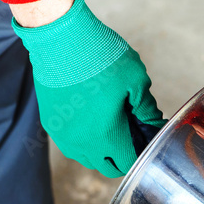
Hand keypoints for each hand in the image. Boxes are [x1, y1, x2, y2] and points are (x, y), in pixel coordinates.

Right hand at [12, 0, 165, 176]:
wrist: (59, 37)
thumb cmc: (99, 56)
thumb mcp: (136, 81)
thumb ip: (147, 109)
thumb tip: (153, 123)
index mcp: (107, 136)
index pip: (128, 162)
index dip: (141, 152)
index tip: (146, 137)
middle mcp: (82, 142)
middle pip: (107, 166)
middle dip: (123, 156)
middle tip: (133, 135)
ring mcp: (63, 134)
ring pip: (87, 158)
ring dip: (102, 151)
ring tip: (113, 128)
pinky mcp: (50, 123)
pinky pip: (71, 144)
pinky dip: (84, 141)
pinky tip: (93, 122)